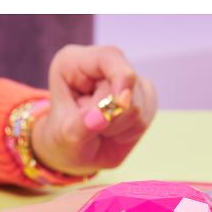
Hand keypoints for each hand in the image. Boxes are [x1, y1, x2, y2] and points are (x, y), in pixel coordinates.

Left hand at [31, 44, 157, 176]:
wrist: (75, 154)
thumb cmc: (64, 140)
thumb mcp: (66, 134)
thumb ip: (83, 123)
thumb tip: (105, 115)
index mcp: (74, 62)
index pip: (108, 57)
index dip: (120, 77)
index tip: (121, 103)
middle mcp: (102, 65)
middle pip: (127, 85)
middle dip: (111, 115)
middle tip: (91, 128)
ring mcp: (125, 80)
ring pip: (138, 105)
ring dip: (119, 127)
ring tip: (100, 130)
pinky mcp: (142, 97)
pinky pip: (146, 117)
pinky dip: (130, 132)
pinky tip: (114, 132)